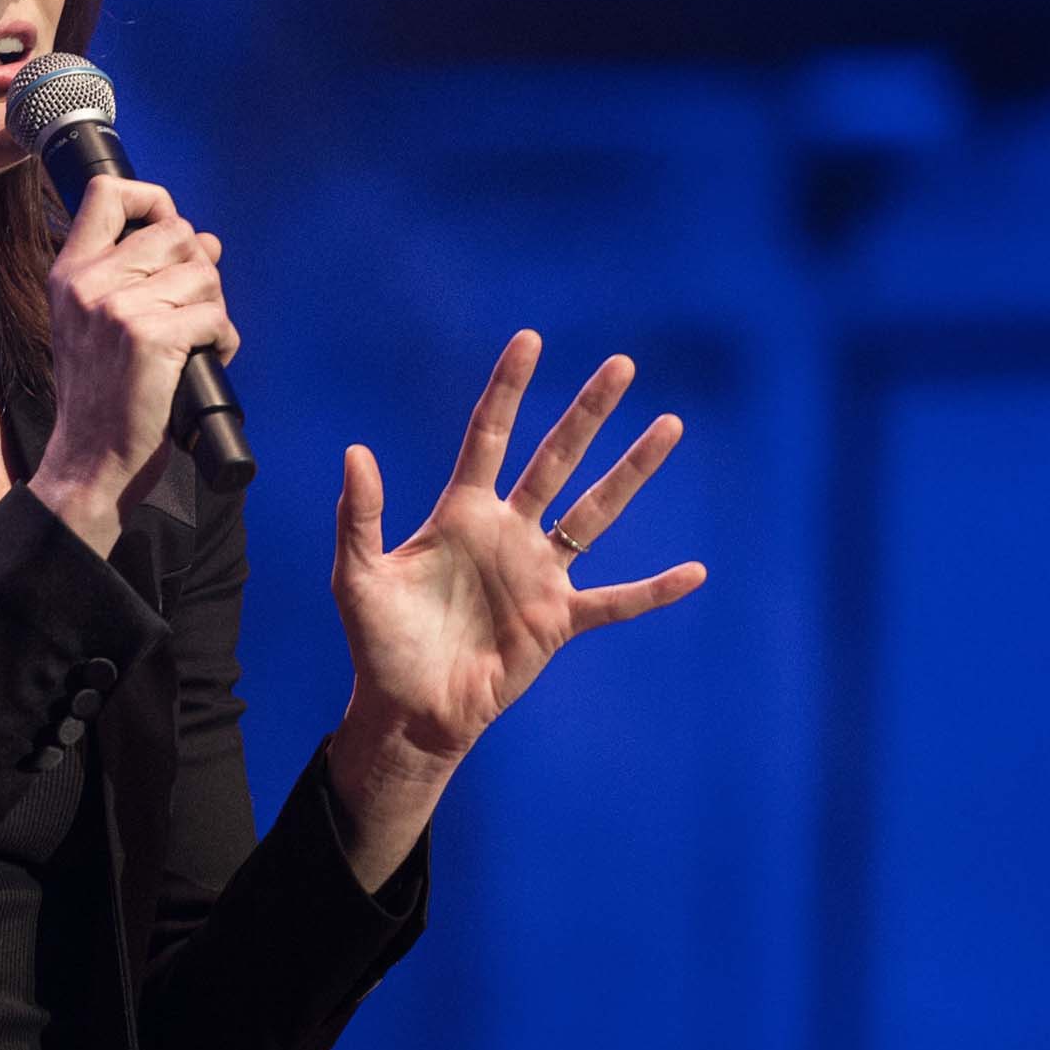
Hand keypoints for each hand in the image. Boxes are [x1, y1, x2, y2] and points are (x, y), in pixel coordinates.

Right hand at [27, 173, 237, 555]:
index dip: (153, 200)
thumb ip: (136, 275)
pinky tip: (206, 360)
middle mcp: (89, 282)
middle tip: (189, 309)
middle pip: (176, 231)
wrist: (91, 460)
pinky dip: (224, 340)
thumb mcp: (94, 324)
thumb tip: (205, 240)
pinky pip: (216, 315)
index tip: (167, 231)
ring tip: (195, 341)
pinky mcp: (152, 338)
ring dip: (214, 307)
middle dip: (199, 267)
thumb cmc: (101, 396)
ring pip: (203, 273)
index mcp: (70, 273)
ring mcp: (119, 308)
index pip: (108, 192)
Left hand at [331, 331, 705, 782]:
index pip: (489, 436)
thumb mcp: (357, 576)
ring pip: (594, 512)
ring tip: (668, 426)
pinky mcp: (557, 620)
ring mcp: (538, 574)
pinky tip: (694, 572)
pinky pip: (615, 600)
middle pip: (555, 459)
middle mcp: (507, 533)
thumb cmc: (378, 643)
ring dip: (631, 471)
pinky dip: (653, 590)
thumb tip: (355, 451)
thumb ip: (359, 515)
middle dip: (587, 412)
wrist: (407, 709)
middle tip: (621, 365)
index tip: (530, 340)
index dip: (508, 389)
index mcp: (461, 514)